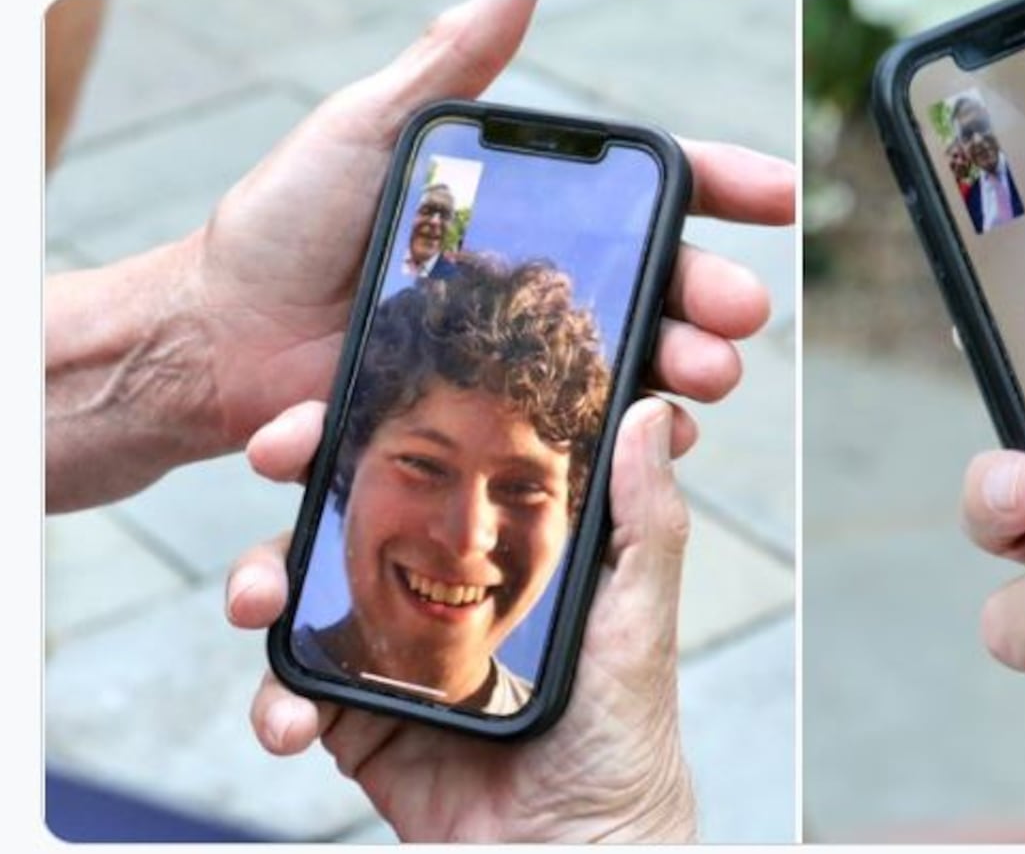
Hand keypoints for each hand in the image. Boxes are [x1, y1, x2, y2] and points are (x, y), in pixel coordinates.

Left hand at [179, 0, 789, 453]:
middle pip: (655, 287)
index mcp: (525, 213)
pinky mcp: (493, 425)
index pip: (641, 196)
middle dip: (711, 298)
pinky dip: (618, 441)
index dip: (718, 189)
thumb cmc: (281, 228)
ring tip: (702, 381)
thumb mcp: (364, 133)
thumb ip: (444, 70)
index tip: (776, 196)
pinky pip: (572, 434)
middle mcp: (536, 285)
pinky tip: (643, 439)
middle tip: (739, 313)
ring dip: (680, 373)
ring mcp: (519, 360)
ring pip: (631, 365)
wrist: (215, 341)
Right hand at [229, 398, 695, 841]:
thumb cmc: (623, 741)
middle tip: (280, 459)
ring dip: (261, 583)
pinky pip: (293, 695)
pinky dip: (275, 702)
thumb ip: (645, 519)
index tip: (340, 398)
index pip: (428, 472)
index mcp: (496, 558)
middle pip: (346, 518)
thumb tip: (652, 416)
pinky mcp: (360, 724)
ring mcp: (391, 657)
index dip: (380, 430)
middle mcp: (436, 595)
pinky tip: (295, 719)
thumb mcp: (637, 619)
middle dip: (299, 480)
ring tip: (257, 605)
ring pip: (300, 595)